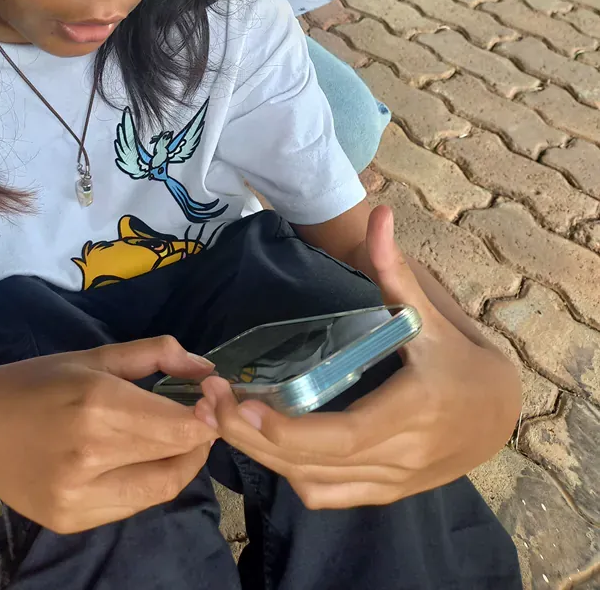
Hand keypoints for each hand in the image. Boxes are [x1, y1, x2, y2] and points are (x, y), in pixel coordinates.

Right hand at [0, 336, 216, 531]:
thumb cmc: (35, 382)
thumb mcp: (94, 356)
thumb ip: (157, 356)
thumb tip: (208, 369)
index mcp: (97, 405)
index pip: (181, 427)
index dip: (209, 415)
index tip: (215, 398)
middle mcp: (90, 457)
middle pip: (176, 456)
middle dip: (200, 436)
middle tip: (203, 415)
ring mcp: (79, 497)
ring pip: (161, 488)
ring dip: (181, 463)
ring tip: (179, 438)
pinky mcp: (71, 521)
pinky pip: (132, 504)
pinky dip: (149, 481)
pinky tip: (142, 459)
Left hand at [194, 207, 520, 509]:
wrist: (501, 414)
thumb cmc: (462, 358)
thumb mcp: (432, 315)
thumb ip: (396, 270)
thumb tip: (379, 213)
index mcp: (413, 409)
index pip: (342, 436)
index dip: (285, 429)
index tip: (238, 403)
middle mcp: (403, 455)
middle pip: (314, 465)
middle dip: (252, 440)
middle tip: (208, 402)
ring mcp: (393, 482)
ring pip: (315, 485)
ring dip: (262, 458)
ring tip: (222, 417)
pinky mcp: (386, 493)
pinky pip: (329, 496)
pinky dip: (291, 476)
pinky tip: (264, 444)